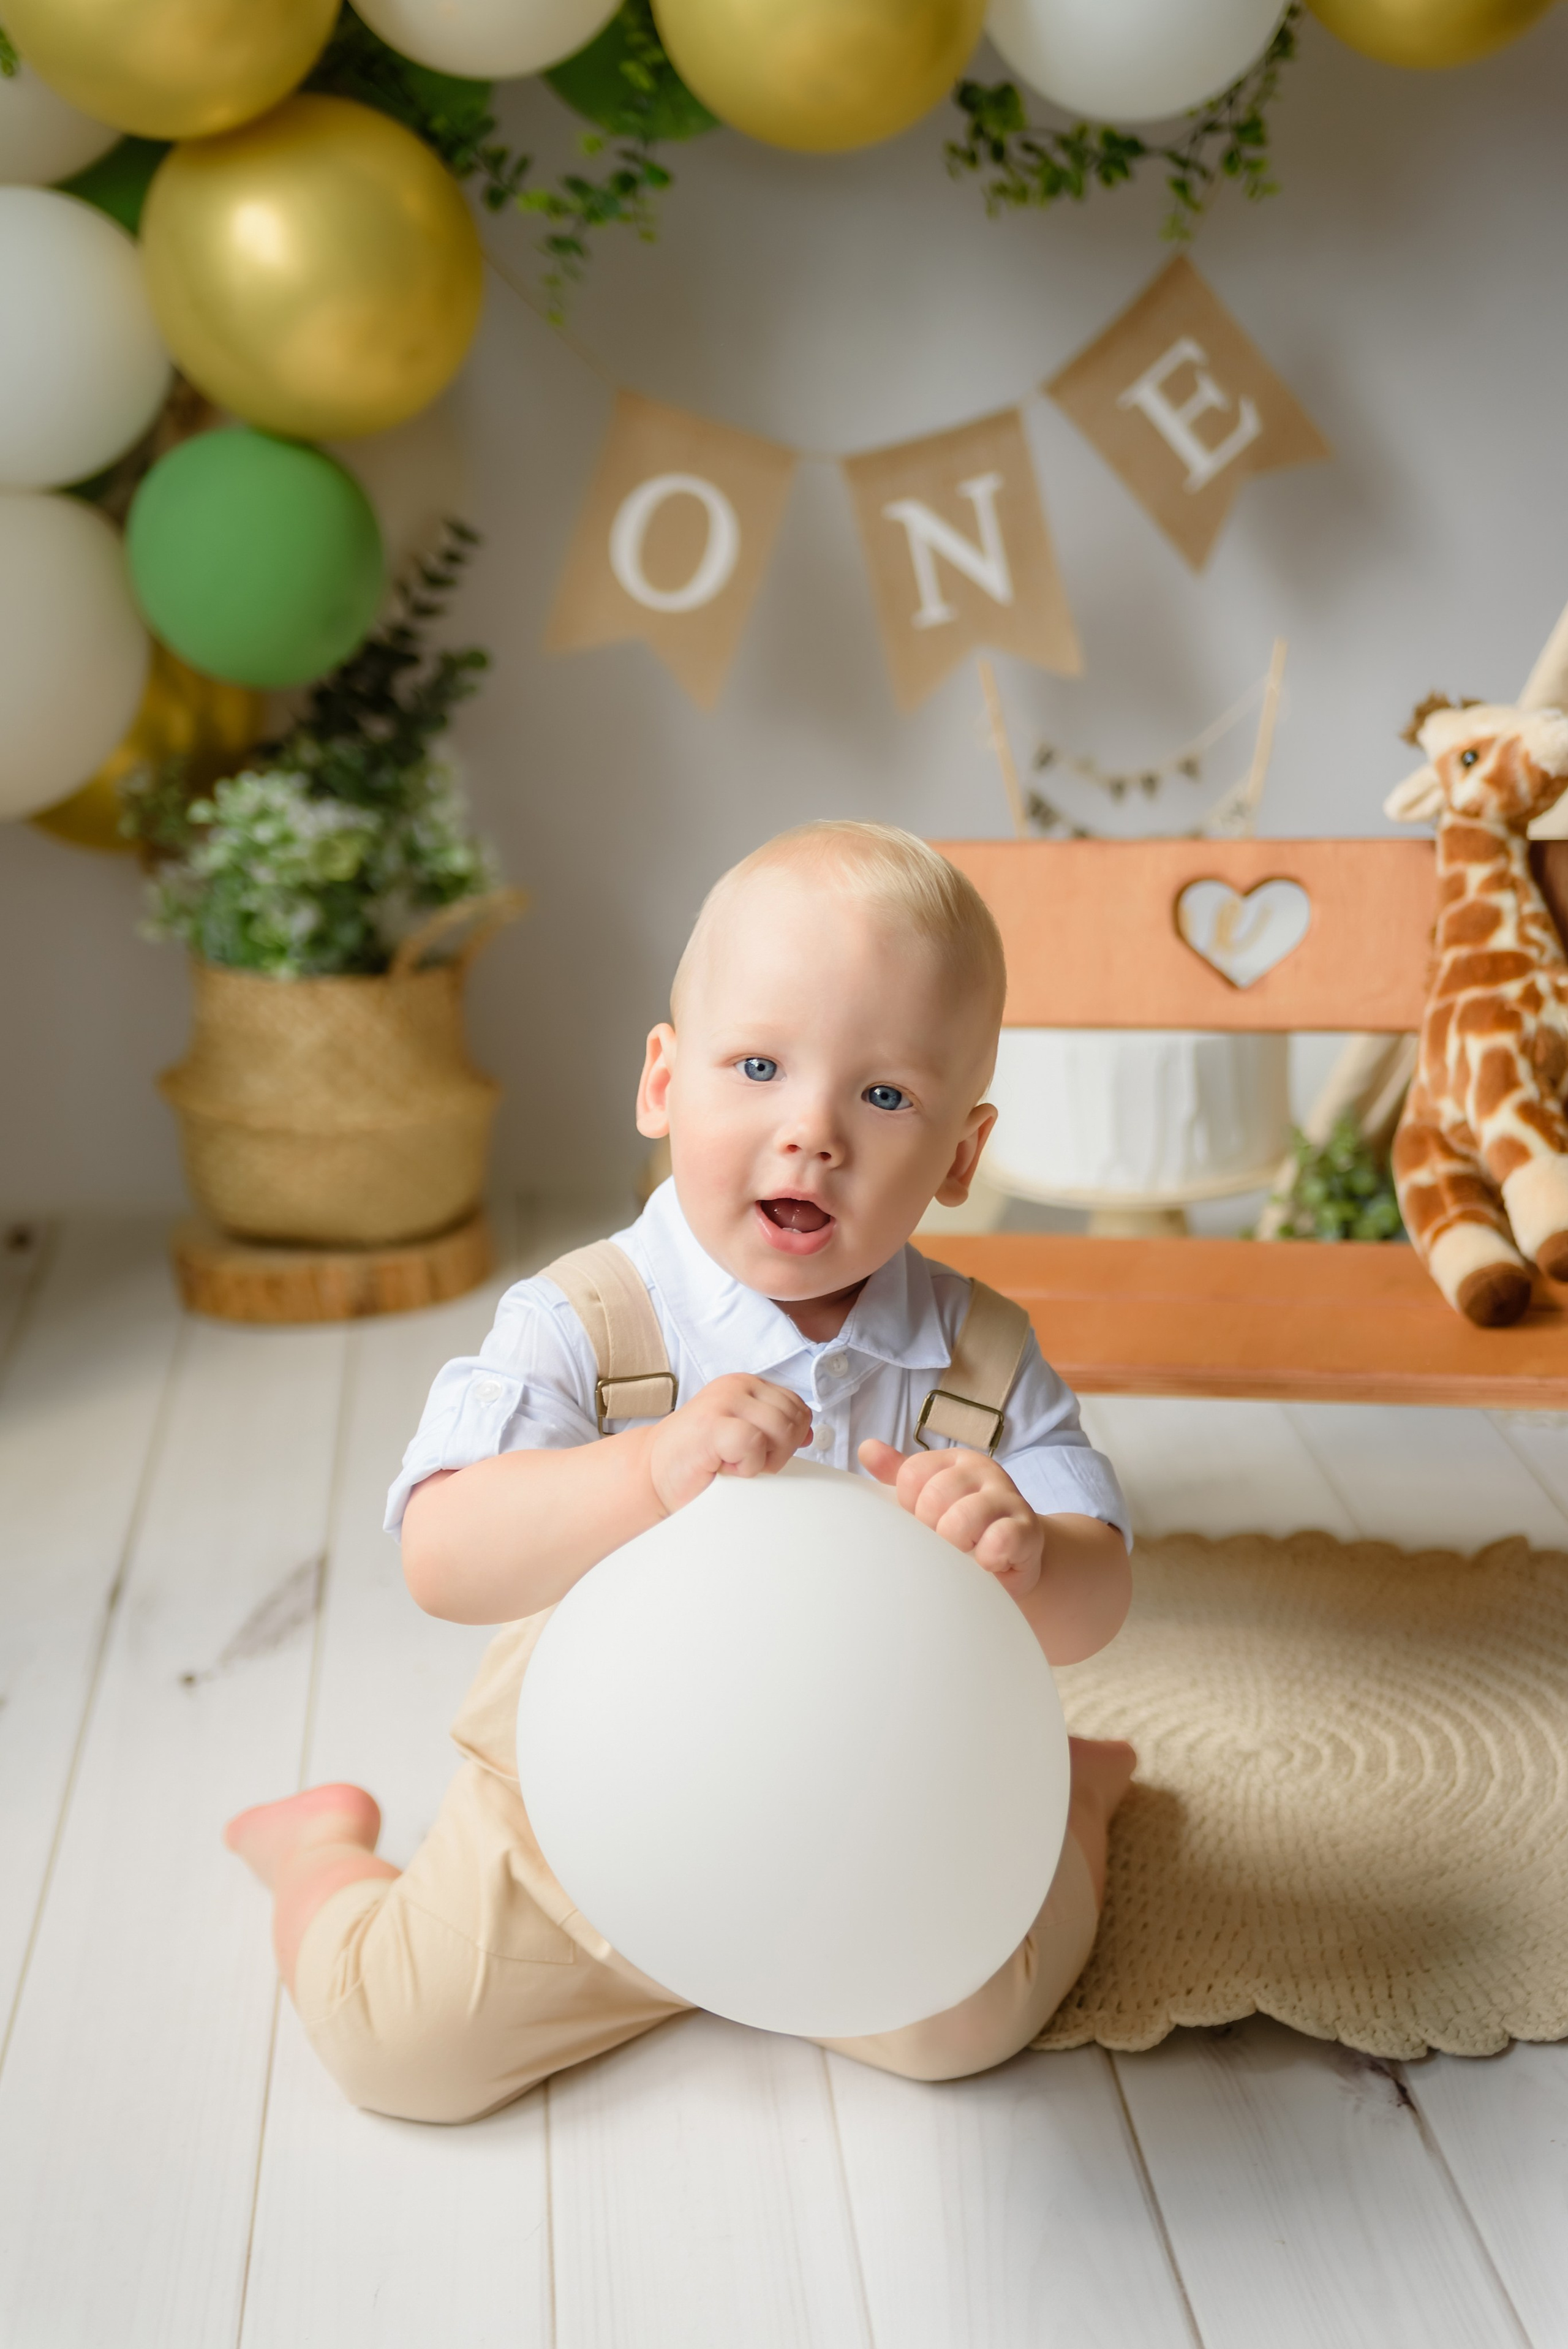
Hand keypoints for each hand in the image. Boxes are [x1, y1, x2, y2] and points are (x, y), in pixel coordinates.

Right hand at [648, 1374, 812, 1516]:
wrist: (652, 1474)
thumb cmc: (697, 1459)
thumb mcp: (743, 1436)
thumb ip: (774, 1428)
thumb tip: (809, 1432)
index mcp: (747, 1385)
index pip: (798, 1407)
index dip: (789, 1438)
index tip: (758, 1452)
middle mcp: (737, 1386)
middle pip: (794, 1418)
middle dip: (780, 1450)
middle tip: (745, 1461)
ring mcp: (723, 1402)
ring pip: (781, 1429)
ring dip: (763, 1459)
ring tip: (734, 1462)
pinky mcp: (712, 1424)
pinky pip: (754, 1443)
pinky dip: (747, 1465)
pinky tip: (725, 1467)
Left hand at [859, 1438, 1044, 1599]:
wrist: (1016, 1554)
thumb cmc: (965, 1526)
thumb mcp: (929, 1497)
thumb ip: (900, 1474)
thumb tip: (866, 1448)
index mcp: (955, 1461)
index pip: (911, 1474)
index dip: (909, 1506)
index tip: (922, 1520)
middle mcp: (983, 1471)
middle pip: (933, 1498)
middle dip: (930, 1530)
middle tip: (944, 1541)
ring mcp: (1008, 1498)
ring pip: (961, 1520)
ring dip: (955, 1546)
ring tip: (965, 1551)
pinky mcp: (1027, 1529)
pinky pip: (998, 1542)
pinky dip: (985, 1558)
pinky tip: (986, 1562)